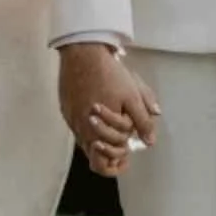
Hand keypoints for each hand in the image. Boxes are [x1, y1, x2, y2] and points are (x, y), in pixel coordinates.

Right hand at [58, 43, 159, 175]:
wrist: (82, 52)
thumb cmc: (109, 74)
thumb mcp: (133, 96)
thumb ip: (142, 121)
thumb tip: (150, 140)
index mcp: (96, 131)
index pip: (102, 164)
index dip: (117, 164)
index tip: (127, 155)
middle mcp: (80, 129)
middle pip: (92, 155)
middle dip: (110, 152)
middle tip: (123, 142)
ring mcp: (71, 119)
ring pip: (85, 140)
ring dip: (100, 139)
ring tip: (113, 126)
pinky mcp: (66, 108)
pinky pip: (78, 126)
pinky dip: (90, 126)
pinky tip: (100, 113)